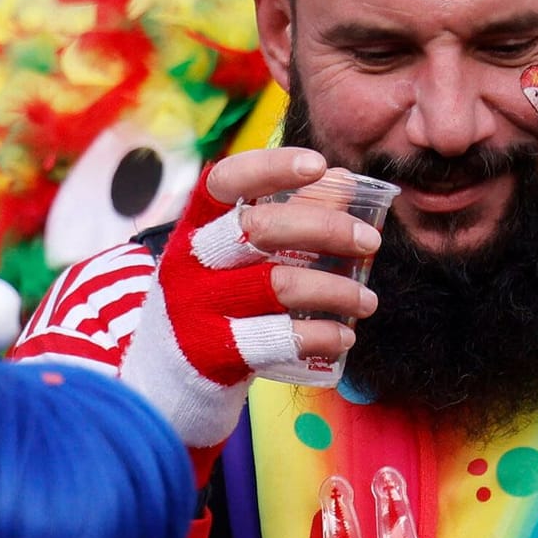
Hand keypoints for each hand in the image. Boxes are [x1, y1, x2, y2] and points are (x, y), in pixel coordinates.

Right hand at [205, 148, 382, 359]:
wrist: (167, 372)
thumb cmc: (214, 300)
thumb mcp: (232, 257)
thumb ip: (282, 218)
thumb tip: (343, 183)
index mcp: (194, 228)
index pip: (223, 183)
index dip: (269, 168)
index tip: (318, 165)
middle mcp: (188, 264)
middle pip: (258, 229)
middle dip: (325, 228)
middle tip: (369, 240)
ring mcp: (195, 308)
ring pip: (277, 286)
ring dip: (336, 290)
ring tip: (367, 300)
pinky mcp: (210, 351)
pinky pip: (276, 340)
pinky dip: (319, 336)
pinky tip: (343, 336)